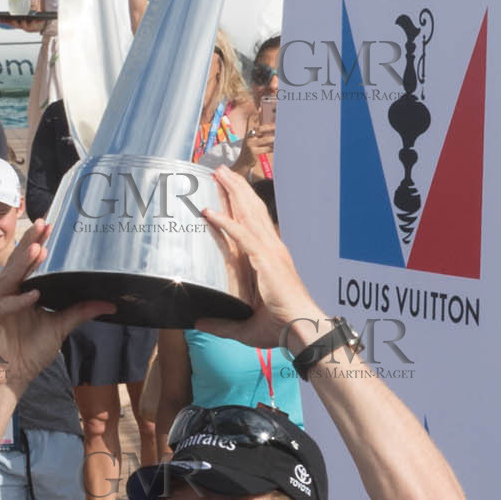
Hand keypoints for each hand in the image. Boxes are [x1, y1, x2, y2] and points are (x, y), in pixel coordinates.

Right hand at [0, 222, 113, 395]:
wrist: (11, 377)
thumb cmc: (30, 352)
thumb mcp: (60, 326)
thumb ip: (80, 311)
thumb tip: (109, 304)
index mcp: (22, 290)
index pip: (30, 262)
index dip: (39, 244)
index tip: (52, 227)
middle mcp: (6, 290)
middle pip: (19, 262)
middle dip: (31, 242)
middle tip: (43, 223)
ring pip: (10, 276)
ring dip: (24, 262)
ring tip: (38, 247)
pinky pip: (4, 304)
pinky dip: (19, 301)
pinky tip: (33, 294)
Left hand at [194, 166, 322, 352]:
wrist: (300, 328)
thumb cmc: (281, 328)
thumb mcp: (244, 326)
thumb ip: (221, 323)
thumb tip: (199, 323)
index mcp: (270, 258)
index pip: (254, 224)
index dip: (241, 204)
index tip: (229, 189)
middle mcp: (271, 249)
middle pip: (252, 210)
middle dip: (237, 188)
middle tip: (222, 171)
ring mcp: (269, 251)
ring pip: (247, 214)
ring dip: (232, 193)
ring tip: (219, 175)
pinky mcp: (264, 259)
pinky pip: (240, 235)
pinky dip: (225, 222)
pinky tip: (209, 211)